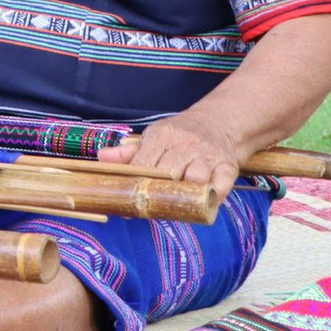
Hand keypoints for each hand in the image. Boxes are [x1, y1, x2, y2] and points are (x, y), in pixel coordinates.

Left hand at [99, 116, 242, 198]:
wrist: (219, 122)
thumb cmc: (179, 135)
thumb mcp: (152, 138)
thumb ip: (128, 152)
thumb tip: (102, 158)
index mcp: (162, 135)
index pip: (144, 163)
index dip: (135, 184)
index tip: (126, 201)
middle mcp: (186, 144)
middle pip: (169, 172)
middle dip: (158, 193)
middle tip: (149, 207)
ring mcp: (209, 155)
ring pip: (195, 179)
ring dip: (185, 195)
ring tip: (175, 206)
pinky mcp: (228, 165)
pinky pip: (222, 184)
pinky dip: (213, 196)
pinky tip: (202, 203)